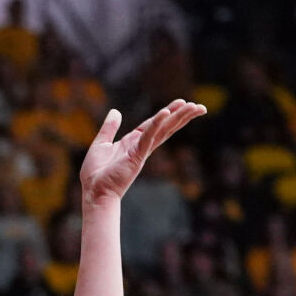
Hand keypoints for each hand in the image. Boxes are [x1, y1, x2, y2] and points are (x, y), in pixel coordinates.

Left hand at [79, 100, 205, 205]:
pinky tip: (165, 112)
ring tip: (195, 107)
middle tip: (201, 107)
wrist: (94, 192)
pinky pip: (148, 137)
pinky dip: (156, 124)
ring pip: (164, 130)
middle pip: (166, 127)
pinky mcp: (137, 156)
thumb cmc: (96, 173)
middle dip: (183, 116)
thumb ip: (109, 128)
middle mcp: (142, 146)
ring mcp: (141, 151)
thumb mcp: (101, 143)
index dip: (169, 113)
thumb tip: (115, 111)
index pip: (156, 124)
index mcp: (134, 142)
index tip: (182, 103)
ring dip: (179, 118)